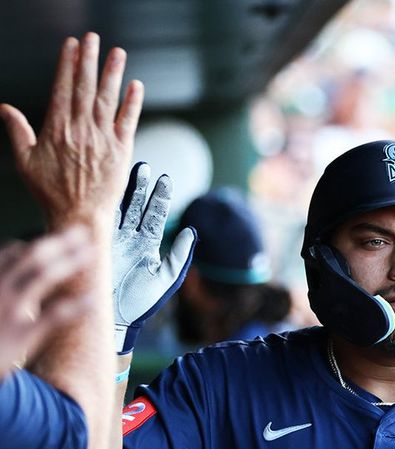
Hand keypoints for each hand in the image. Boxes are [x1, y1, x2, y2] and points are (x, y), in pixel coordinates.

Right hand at [0, 33, 142, 229]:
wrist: (79, 217)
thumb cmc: (51, 193)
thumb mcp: (26, 162)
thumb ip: (18, 132)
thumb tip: (4, 109)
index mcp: (57, 128)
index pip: (62, 88)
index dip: (67, 64)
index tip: (72, 45)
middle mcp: (80, 130)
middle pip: (85, 87)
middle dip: (89, 60)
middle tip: (93, 37)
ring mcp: (102, 140)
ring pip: (107, 99)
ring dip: (112, 73)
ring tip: (117, 52)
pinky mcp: (121, 152)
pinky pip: (127, 122)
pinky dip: (132, 103)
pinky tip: (136, 86)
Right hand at [0, 227, 93, 378]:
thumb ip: (3, 294)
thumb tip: (15, 288)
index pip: (12, 254)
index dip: (38, 246)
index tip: (56, 243)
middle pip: (33, 257)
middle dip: (61, 242)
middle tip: (83, 233)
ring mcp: (10, 310)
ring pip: (44, 275)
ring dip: (72, 260)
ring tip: (93, 252)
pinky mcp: (22, 334)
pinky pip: (56, 315)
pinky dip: (77, 305)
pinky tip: (95, 299)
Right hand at [113, 163, 196, 353]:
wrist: (115, 319)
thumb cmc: (142, 304)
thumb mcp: (166, 279)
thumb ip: (180, 255)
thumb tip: (192, 231)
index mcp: (147, 246)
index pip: (155, 216)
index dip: (160, 198)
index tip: (165, 179)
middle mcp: (129, 238)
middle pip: (136, 206)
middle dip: (140, 187)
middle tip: (145, 167)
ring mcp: (111, 239)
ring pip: (118, 208)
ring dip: (123, 189)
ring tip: (129, 169)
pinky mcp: (96, 243)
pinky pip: (99, 219)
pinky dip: (103, 203)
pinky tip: (105, 186)